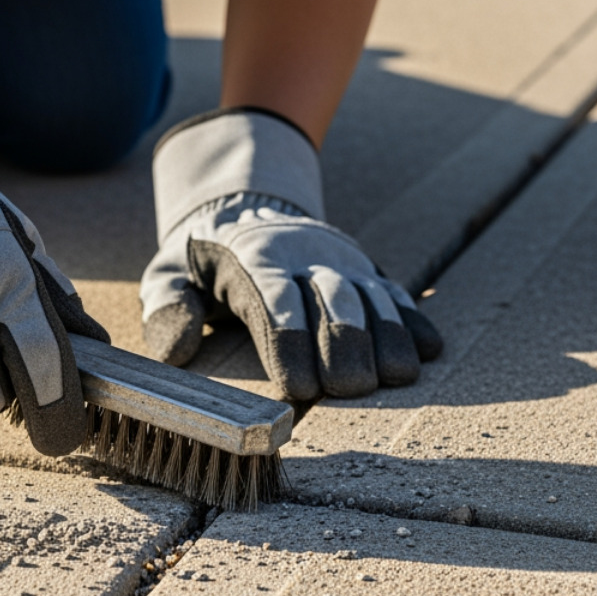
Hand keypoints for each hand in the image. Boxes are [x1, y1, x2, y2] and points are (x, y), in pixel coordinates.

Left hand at [140, 109, 440, 400]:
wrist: (247, 206)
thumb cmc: (204, 260)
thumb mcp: (169, 273)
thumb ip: (167, 308)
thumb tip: (176, 351)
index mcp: (250, 261)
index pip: (273, 300)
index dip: (288, 342)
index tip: (299, 389)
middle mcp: (302, 257)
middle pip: (331, 300)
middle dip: (344, 344)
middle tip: (352, 388)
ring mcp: (340, 261)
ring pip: (370, 295)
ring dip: (387, 335)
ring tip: (399, 376)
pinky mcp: (365, 268)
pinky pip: (394, 292)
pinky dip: (412, 318)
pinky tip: (429, 348)